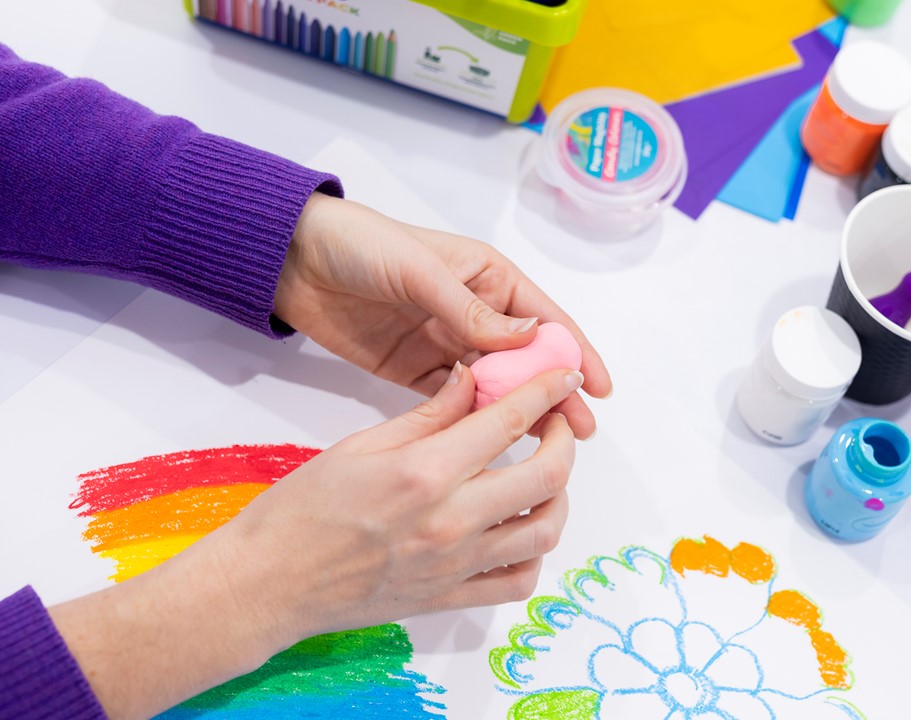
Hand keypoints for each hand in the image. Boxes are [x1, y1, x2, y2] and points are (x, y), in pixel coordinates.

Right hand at [51, 363, 579, 718]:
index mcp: (425, 472)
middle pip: (546, 478)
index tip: (562, 378)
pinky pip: (519, 581)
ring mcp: (455, 565)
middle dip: (564, 441)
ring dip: (557, 497)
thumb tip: (472, 378)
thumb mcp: (362, 445)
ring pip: (545, 531)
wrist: (267, 584)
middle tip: (555, 425)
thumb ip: (429, 414)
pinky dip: (534, 554)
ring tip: (543, 476)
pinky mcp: (450, 598)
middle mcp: (450, 521)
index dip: (546, 393)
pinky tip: (520, 529)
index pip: (509, 422)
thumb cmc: (301, 511)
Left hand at [274, 194, 610, 438]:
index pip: (544, 318)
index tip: (599, 385)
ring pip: (494, 385)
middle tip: (580, 430)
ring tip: (547, 444)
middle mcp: (475, 312)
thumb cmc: (361, 245)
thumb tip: (530, 340)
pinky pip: (454, 399)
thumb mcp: (420, 271)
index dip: (575, 351)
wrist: (290, 259)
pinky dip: (473, 419)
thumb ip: (470, 311)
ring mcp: (445, 344)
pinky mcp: (414, 370)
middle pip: (525, 360)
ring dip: (520, 412)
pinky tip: (494, 443)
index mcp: (488, 278)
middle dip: (555, 391)